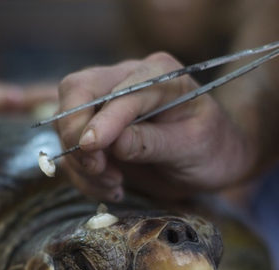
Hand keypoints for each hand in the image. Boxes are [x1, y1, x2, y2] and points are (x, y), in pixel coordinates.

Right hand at [55, 52, 251, 202]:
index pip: (117, 89)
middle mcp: (126, 80)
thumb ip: (153, 142)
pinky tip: (113, 187)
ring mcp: (106, 106)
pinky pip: (71, 150)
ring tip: (114, 184)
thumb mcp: (193, 146)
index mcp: (158, 73)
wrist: (213, 161)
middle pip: (75, 90)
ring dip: (80, 161)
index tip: (93, 148)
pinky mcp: (96, 132)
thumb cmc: (211, 148)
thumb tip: (114, 143)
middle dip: (74, 132)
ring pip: (65, 122)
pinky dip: (83, 175)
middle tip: (96, 168)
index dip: (101, 119)